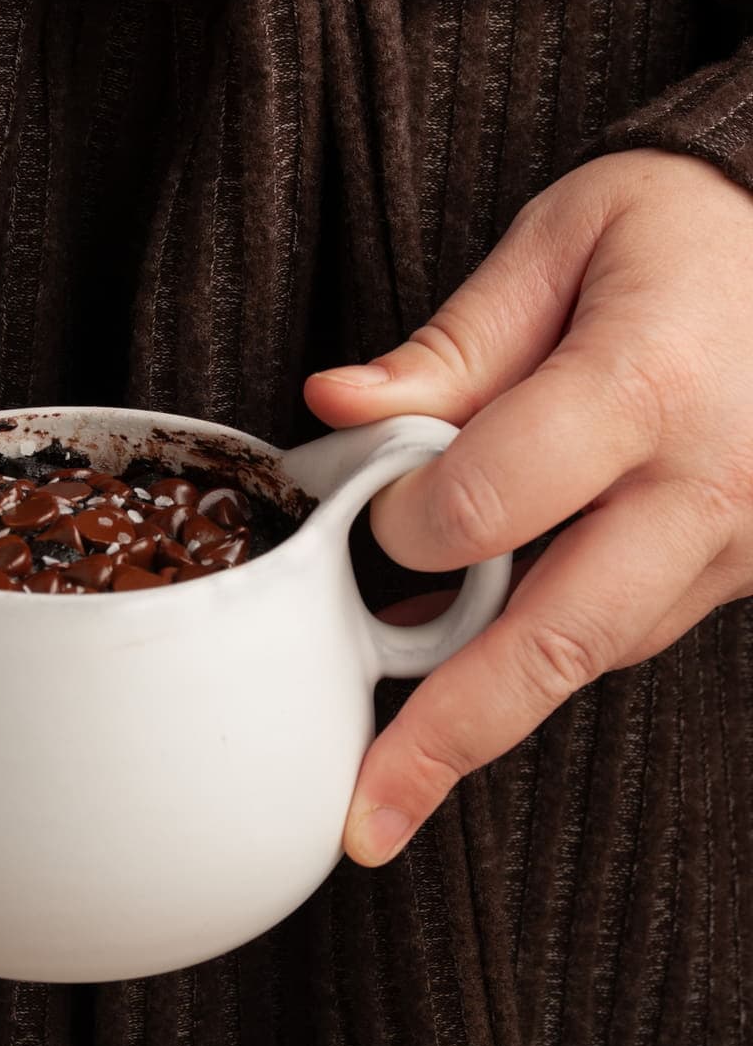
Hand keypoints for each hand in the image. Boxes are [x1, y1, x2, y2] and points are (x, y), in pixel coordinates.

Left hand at [305, 150, 752, 867]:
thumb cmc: (689, 227)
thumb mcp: (563, 239)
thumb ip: (451, 345)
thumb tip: (334, 409)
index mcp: (648, 384)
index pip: (492, 501)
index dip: (407, 519)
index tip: (372, 504)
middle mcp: (712, 485)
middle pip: (558, 639)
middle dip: (449, 736)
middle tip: (366, 819)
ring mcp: (748, 543)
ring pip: (594, 649)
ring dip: (492, 696)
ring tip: (401, 751)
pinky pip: (635, 627)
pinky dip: (555, 644)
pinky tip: (487, 650)